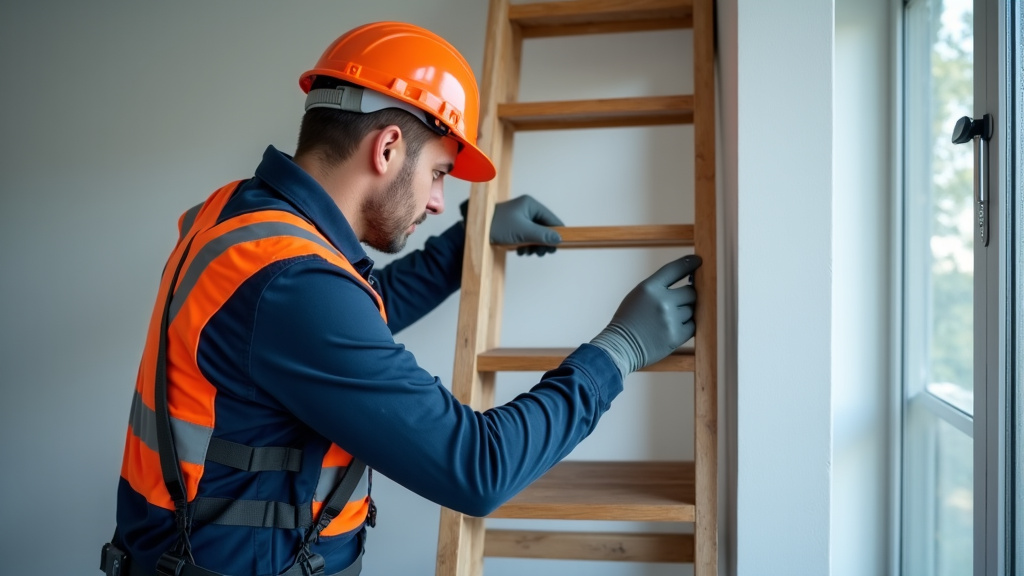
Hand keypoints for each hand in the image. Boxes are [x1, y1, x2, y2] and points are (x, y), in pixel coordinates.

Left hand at [463, 196, 563, 255]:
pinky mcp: (513, 227)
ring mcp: (520, 218)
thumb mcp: (523, 232)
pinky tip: (519, 250)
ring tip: (525, 252)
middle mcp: (527, 209)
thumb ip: (542, 236)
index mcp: (531, 204)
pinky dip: (525, 245)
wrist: (475, 231)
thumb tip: (559, 239)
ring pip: (535, 234)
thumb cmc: (497, 226)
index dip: (556, 233)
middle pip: (544, 228)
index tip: (557, 247)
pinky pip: (526, 237)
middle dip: (542, 242)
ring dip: (533, 245)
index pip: (552, 219)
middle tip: (539, 253)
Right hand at [589, 255, 701, 376]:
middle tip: (676, 304)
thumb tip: (688, 283)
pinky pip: (692, 326)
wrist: (621, 347)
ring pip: (692, 310)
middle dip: (687, 297)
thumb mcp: (638, 295)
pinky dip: (686, 327)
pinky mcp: (676, 336)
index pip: (674, 269)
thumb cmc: (629, 320)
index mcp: (649, 288)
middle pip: (690, 292)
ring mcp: (670, 319)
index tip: (697, 261)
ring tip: (667, 321)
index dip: (688, 263)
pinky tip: (672, 329)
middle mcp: (662, 301)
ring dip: (684, 314)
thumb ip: (659, 287)